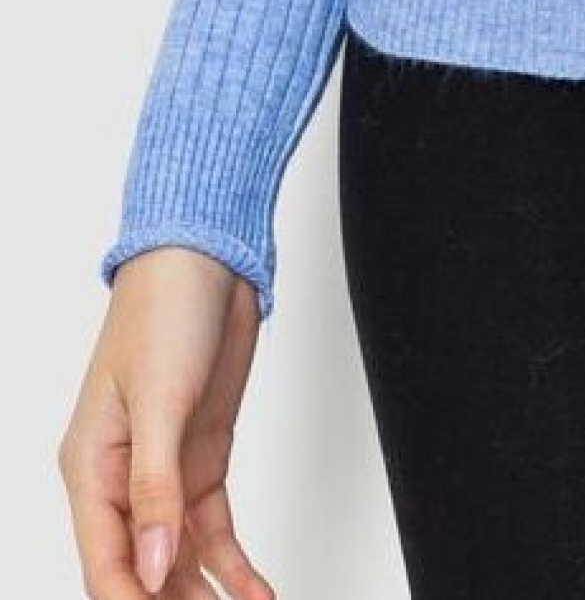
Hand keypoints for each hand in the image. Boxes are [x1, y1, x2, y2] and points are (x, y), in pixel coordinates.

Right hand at [57, 248, 273, 599]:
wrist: (206, 258)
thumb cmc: (163, 312)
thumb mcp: (159, 401)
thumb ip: (155, 487)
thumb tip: (151, 569)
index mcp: (90, 470)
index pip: (106, 564)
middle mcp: (123, 480)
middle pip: (141, 571)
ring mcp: (165, 472)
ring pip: (178, 559)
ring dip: (204, 595)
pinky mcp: (204, 458)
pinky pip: (213, 529)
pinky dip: (233, 564)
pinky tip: (254, 592)